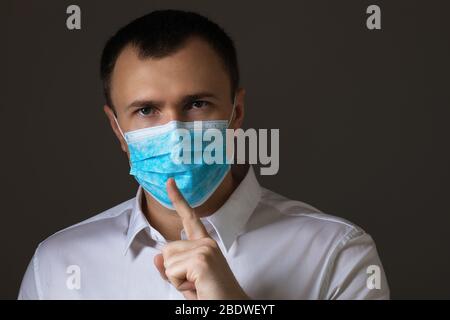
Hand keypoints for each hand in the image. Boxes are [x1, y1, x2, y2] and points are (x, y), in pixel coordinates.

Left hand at [153, 178, 249, 299]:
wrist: (231, 306)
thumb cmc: (212, 295)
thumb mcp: (186, 281)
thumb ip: (171, 269)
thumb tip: (156, 257)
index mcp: (205, 244)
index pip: (189, 218)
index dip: (178, 199)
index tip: (170, 183)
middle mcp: (206, 243)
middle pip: (166, 249)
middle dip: (173, 271)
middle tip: (194, 282)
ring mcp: (205, 249)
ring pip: (166, 260)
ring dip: (176, 279)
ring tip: (197, 285)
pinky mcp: (201, 260)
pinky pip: (171, 271)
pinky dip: (179, 284)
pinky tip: (197, 286)